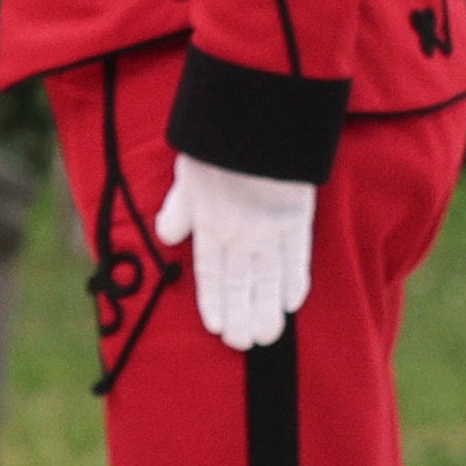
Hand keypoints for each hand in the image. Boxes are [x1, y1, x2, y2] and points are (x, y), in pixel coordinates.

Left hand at [152, 155, 316, 351]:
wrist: (258, 121)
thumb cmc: (217, 144)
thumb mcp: (187, 174)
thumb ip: (178, 208)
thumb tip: (168, 235)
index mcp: (210, 224)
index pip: (211, 274)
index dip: (214, 303)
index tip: (218, 329)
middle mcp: (239, 234)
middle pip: (241, 285)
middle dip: (242, 317)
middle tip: (245, 344)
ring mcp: (270, 230)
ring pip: (269, 280)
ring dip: (267, 310)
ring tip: (268, 336)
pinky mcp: (297, 219)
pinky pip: (297, 258)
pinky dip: (295, 282)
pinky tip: (293, 304)